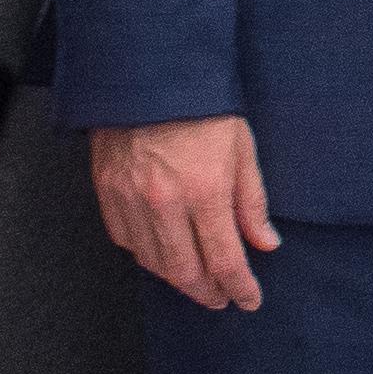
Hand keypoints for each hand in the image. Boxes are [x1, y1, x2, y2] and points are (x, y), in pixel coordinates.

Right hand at [92, 113, 276, 312]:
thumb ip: (252, 202)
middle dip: (208, 293)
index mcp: (205, 191)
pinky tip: (161, 254)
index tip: (249, 299)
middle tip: (221, 298)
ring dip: (177, 279)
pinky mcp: (107, 191)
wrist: (148, 74)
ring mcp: (131, 199)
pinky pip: (125, 240)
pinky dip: (146, 254)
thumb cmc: (202, 107)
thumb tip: (266, 243)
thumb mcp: (242, 148)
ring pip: (153, 262)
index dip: (240, 288)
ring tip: (196, 281)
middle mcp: (165, 203)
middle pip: (186, 272)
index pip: (225, 261)